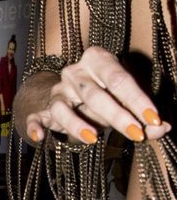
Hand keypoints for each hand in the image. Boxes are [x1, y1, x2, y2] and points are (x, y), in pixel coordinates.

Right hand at [19, 48, 168, 145]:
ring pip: (63, 108)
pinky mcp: (43, 109)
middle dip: (116, 115)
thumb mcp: (126, 99)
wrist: (72, 92)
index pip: (119, 79)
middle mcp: (74, 72)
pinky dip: (36, 127)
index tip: (153, 120)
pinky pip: (36, 118)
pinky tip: (41, 138)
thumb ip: (143, 114)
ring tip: (94, 139)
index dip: (138, 101)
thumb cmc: (106, 93)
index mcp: (98, 60)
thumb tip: (162, 129)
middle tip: (136, 134)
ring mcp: (56, 91)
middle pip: (94, 94)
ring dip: (77, 124)